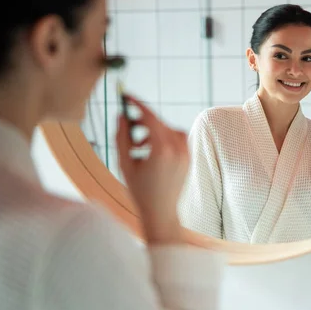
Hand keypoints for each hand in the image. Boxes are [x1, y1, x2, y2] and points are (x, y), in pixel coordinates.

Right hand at [116, 94, 189, 242]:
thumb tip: (122, 116)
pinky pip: (176, 138)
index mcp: (162, 150)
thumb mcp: (124, 163)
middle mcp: (178, 149)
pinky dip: (163, 138)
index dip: (137, 104)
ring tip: (138, 146)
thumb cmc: (139, 191)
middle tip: (128, 124)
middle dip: (142, 120)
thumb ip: (122, 137)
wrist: (161, 213)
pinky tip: (150, 152)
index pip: (150, 117)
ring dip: (152, 131)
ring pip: (168, 129)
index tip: (127, 96)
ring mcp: (186, 154)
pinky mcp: (189, 158)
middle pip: (159, 122)